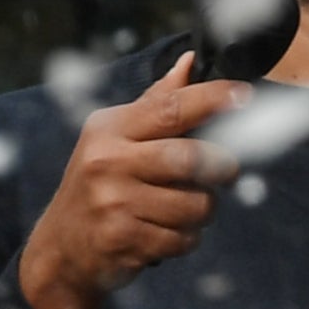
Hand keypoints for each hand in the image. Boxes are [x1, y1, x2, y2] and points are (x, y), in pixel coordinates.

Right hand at [14, 52, 244, 308]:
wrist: (64, 246)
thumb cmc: (102, 184)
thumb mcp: (117, 139)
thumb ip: (156, 105)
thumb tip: (188, 62)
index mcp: (110, 128)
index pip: (170, 108)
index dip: (211, 100)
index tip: (245, 95)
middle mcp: (108, 160)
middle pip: (192, 159)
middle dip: (222, 167)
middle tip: (225, 170)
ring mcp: (114, 201)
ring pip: (196, 205)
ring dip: (204, 210)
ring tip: (183, 209)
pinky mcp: (124, 238)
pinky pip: (185, 239)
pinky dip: (187, 239)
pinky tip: (165, 233)